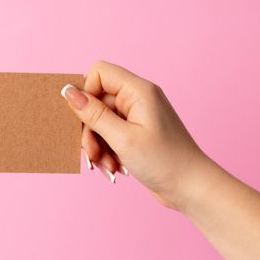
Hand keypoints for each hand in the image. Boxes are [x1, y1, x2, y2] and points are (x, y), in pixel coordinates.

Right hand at [61, 60, 208, 210]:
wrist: (190, 187)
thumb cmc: (164, 161)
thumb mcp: (122, 138)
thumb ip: (93, 114)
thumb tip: (68, 91)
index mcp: (139, 91)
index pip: (99, 73)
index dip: (86, 94)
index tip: (85, 121)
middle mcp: (138, 98)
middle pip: (97, 101)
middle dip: (90, 129)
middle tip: (93, 153)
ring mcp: (138, 116)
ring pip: (101, 121)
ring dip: (98, 144)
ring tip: (106, 165)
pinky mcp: (137, 132)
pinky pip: (110, 134)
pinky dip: (107, 150)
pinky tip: (113, 167)